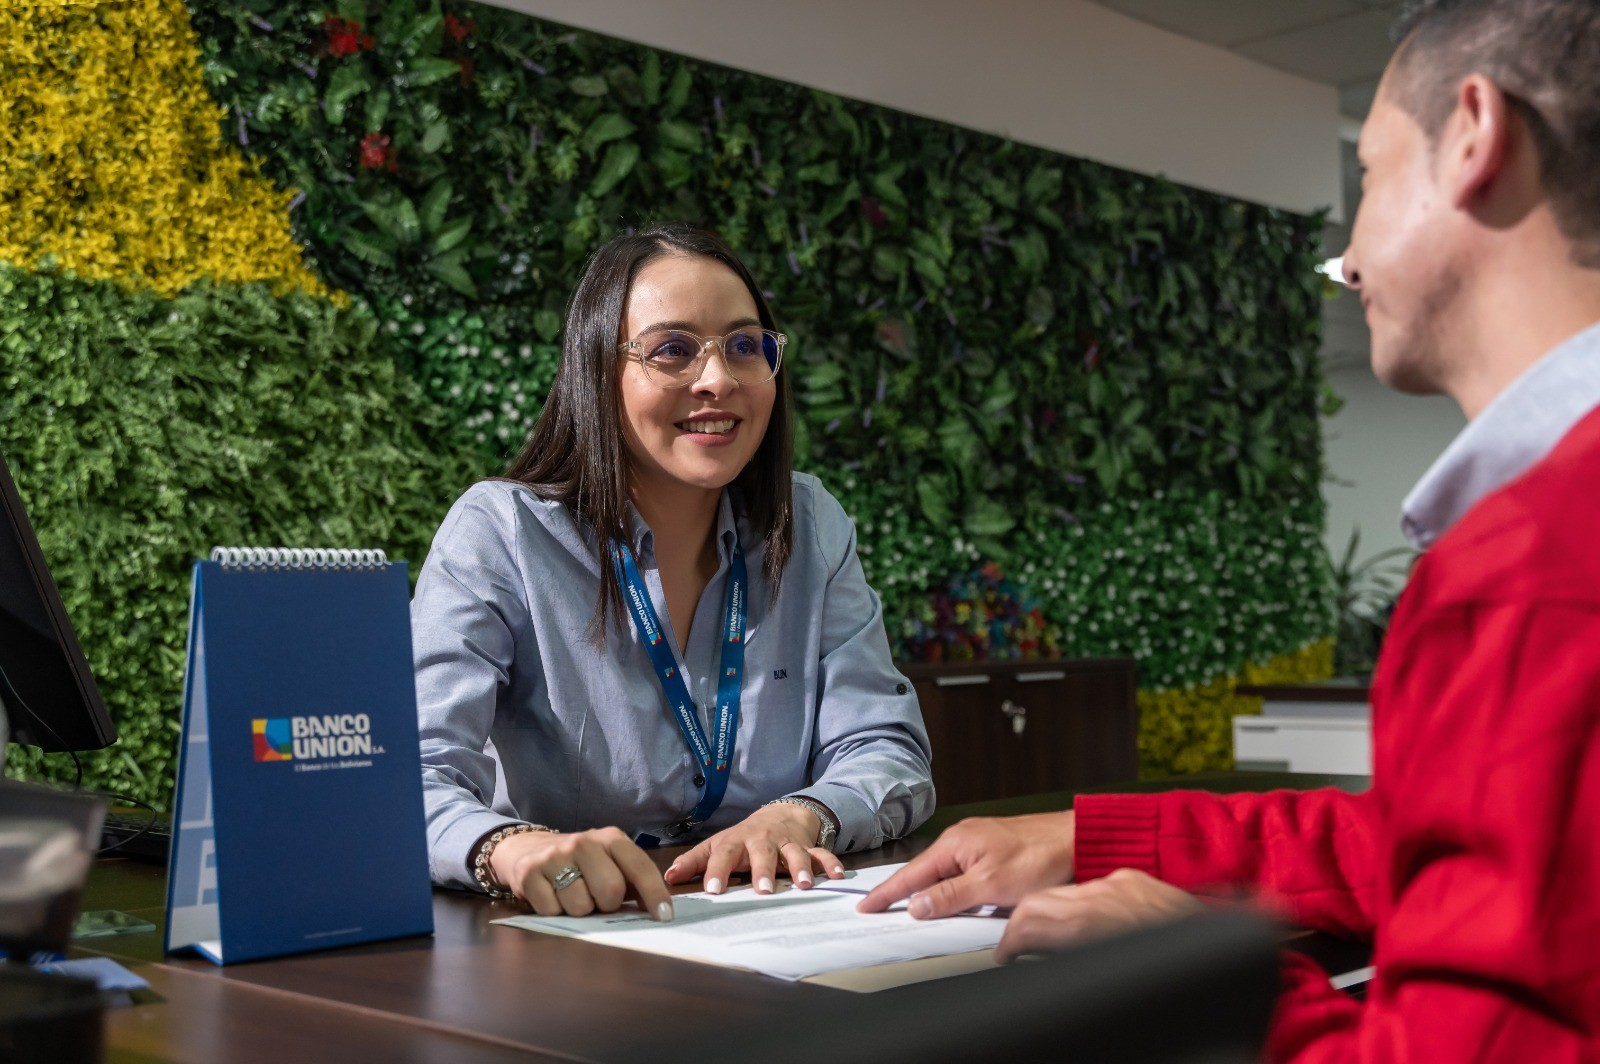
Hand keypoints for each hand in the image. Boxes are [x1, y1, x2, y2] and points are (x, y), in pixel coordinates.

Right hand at [490, 826, 673, 921]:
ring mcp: (554, 856)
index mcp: (611, 838)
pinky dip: (555, 911)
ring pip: (580, 906)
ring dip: (580, 911)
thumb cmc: (581, 862)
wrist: (528, 848)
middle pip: (610, 890)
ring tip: (573, 895)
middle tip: (598, 900)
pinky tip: (553, 896)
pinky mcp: (529, 873)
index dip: (654, 894)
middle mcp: (583, 842)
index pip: (639, 867)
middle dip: (608, 905)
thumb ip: (634, 881)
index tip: (664, 916)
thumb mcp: (610, 861)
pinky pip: (552, 911)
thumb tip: (659, 911)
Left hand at [663, 804, 844, 894]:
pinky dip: (831, 863)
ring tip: (805, 886)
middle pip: (762, 853)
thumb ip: (694, 863)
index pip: (724, 854)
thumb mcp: (717, 845)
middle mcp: (763, 841)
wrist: (780, 814)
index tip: (713, 891)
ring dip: (801, 868)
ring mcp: (787, 843)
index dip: (717, 871)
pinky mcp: (808, 846)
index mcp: (737, 842)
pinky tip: (838, 877)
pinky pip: (822, 853)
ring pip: (795, 853)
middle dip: (763, 870)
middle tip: (763, 890)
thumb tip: (668, 879)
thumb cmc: (743, 838)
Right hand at [857, 811, 1076, 917]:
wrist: (1078, 839)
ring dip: (930, 893)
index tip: (866, 907)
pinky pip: (962, 873)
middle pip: (925, 874)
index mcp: (955, 844)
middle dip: (903, 894)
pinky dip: (952, 888)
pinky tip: (952, 900)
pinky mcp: (993, 851)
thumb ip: (950, 896)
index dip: (887, 894)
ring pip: (945, 875)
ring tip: (910, 909)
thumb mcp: (991, 884)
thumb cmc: (1040, 856)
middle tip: (880, 910)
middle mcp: (962, 840)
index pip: (911, 874)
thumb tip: (916, 906)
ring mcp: (978, 844)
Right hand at [995, 869, 1204, 962]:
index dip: (1008, 942)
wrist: (1235, 940)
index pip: (1029, 923)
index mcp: (1093, 924)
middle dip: (1019, 924)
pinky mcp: (1137, 878)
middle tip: (1014, 947)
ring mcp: (1121, 883)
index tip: (1005, 955)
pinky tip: (1085, 920)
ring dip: (1048, 911)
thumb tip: (1046, 962)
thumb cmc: (1185, 970)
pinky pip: (1095, 886)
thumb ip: (1072, 955)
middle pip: (1038, 901)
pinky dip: (1080, 903)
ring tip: (1046, 934)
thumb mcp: (1112, 968)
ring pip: (1065, 891)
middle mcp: (1103, 897)